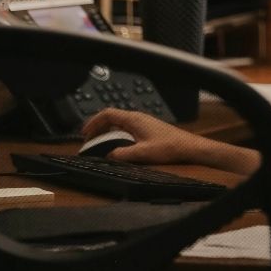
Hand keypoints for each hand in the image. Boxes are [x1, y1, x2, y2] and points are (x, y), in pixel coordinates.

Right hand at [81, 108, 204, 164]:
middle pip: (111, 118)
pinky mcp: (147, 128)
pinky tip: (115, 145)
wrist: (187, 146)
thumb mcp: (142, 153)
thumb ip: (122, 154)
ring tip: (98, 144)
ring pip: (118, 123)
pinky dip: (115, 134)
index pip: (107, 114)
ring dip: (106, 131)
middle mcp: (137, 118)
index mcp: (134, 119)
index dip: (93, 122)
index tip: (84, 133)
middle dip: (97, 128)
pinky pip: (126, 128)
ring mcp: (142, 122)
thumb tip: (108, 155)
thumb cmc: (169, 147)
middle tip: (88, 141)